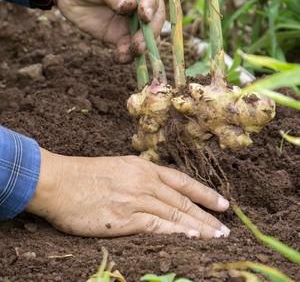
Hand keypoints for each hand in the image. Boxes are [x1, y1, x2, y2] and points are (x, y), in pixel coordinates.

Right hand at [25, 148, 229, 238]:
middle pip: (183, 200)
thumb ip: (139, 177)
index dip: (205, 193)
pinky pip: (157, 226)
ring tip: (217, 237)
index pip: (182, 181)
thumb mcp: (118, 167)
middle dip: (208, 214)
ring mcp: (135, 199)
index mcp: (143, 167)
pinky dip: (177, 232)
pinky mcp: (124, 218)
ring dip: (199, 226)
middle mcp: (144, 181)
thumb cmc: (85, 175)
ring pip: (175, 214)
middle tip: (226, 227)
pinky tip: (193, 238)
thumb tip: (157, 189)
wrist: (59, 181)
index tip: (222, 203)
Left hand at [50, 0, 164, 63]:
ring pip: (146, 38)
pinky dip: (127, 56)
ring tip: (132, 52)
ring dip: (141, 48)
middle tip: (140, 43)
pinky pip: (130, 49)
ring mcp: (133, 23)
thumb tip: (130, 5)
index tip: (145, 17)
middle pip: (155, 20)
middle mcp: (142, 5)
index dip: (151, 5)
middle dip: (150, 33)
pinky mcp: (122, 37)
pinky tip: (120, 57)